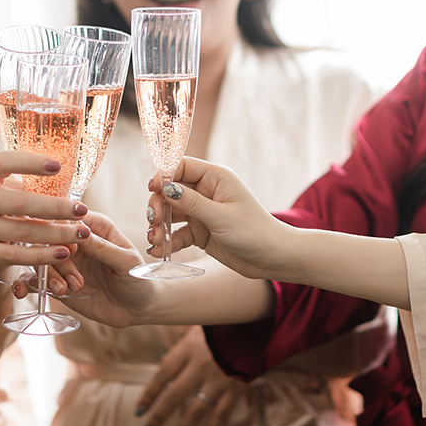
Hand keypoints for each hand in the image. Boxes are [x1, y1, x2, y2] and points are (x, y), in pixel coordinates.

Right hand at [0, 150, 90, 270]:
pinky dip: (42, 255)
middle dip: (56, 207)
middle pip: (19, 203)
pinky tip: (63, 252)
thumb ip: (14, 183)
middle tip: (82, 209)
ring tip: (82, 233)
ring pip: (22, 232)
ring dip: (57, 233)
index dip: (30, 163)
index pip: (3, 163)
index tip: (59, 166)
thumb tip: (62, 185)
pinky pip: (16, 256)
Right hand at [35, 211, 159, 327]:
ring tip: (68, 289)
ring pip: (40, 258)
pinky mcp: (58, 281)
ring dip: (50, 275)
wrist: (136, 309)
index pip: (69, 218)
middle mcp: (77, 241)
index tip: (71, 250)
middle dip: (56, 259)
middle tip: (74, 280)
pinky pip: (35, 279)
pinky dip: (30, 283)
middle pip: (50, 238)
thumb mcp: (126, 262)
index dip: (63, 232)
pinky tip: (34, 292)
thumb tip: (80, 232)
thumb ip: (103, 248)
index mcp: (96, 227)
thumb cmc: (138, 279)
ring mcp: (66, 262)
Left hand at [136, 327, 247, 425]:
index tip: (140, 409)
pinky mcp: (236, 388)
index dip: (150, 394)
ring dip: (184, 425)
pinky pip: (221, 413)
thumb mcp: (197, 329)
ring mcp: (218, 379)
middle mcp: (201, 366)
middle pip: (175, 396)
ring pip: (196, 410)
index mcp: (189, 348)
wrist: (256, 324)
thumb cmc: (222, 325)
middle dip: (160, 415)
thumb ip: (181, 348)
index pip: (163, 375)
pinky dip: (213, 425)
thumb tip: (162, 363)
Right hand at [145, 157, 298, 280]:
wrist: (272, 258)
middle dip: (159, 204)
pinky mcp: (200, 232)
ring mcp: (202, 212)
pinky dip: (166, 241)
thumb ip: (192, 203)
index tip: (152, 188)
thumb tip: (165, 187)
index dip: (164, 175)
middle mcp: (207, 192)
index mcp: (216, 178)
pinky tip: (157, 250)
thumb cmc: (254, 231)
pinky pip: (178, 233)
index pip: (182, 166)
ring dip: (159, 225)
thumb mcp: (221, 216)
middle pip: (171, 190)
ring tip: (153, 239)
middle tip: (154, 220)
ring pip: (171, 213)